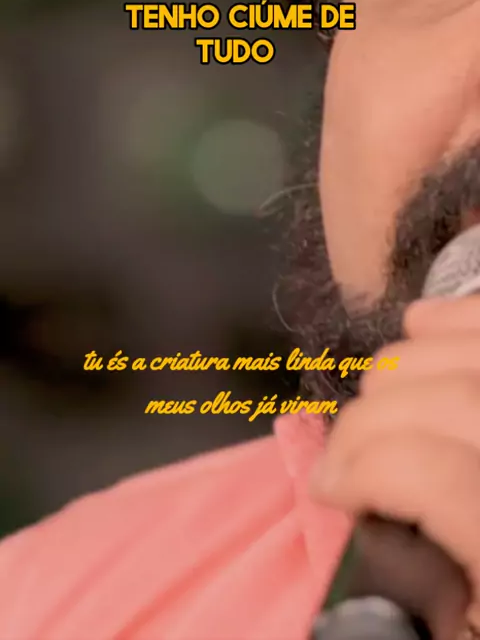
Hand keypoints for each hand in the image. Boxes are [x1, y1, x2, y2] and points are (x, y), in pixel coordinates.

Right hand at [309, 296, 479, 639]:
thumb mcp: (471, 638)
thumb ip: (416, 595)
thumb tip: (355, 527)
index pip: (435, 475)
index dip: (363, 470)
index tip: (326, 490)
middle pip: (455, 401)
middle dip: (369, 419)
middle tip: (338, 458)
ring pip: (478, 352)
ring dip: (405, 363)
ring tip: (371, 398)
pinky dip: (458, 318)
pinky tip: (422, 325)